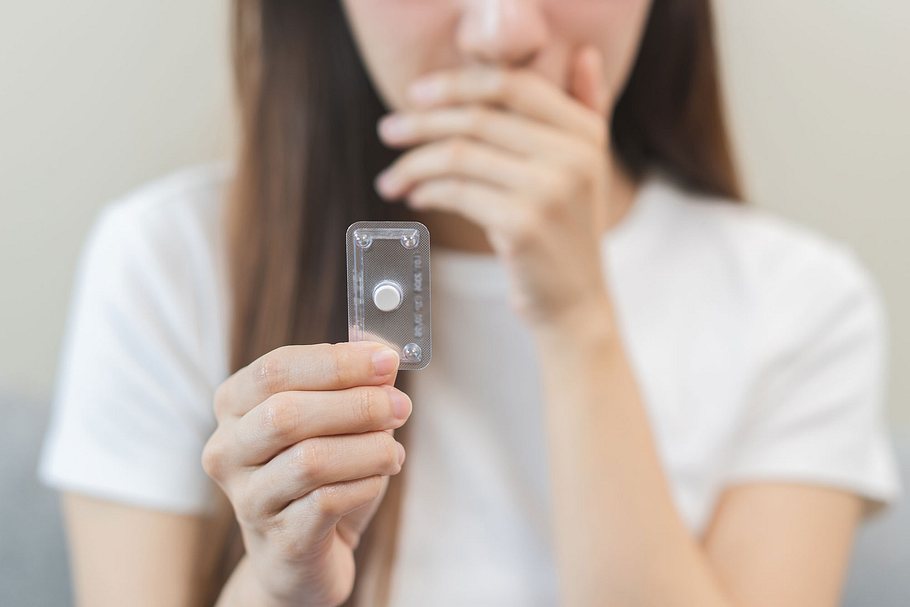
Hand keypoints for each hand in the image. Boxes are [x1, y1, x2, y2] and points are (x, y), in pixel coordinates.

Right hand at [202, 342, 410, 606]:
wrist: (306, 554)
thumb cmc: (320, 475)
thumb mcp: (333, 419)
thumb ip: (353, 380)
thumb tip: (382, 354)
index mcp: (234, 405)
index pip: (276, 369)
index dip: (336, 363)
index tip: (387, 362)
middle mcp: (228, 451)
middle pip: (286, 413)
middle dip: (355, 405)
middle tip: (400, 406)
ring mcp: (249, 499)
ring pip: (309, 460)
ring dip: (367, 448)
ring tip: (393, 450)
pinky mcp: (280, 540)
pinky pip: (327, 502)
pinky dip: (365, 484)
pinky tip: (379, 477)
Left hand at [375, 45, 615, 328]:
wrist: (574, 301)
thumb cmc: (564, 231)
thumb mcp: (584, 166)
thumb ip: (586, 108)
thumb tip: (585, 53)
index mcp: (584, 131)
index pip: (513, 84)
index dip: (458, 83)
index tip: (417, 94)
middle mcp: (573, 154)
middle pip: (478, 118)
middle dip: (422, 122)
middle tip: (388, 130)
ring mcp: (549, 189)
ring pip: (459, 155)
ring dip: (414, 164)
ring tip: (391, 177)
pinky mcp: (523, 224)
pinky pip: (457, 192)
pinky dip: (427, 192)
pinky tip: (416, 198)